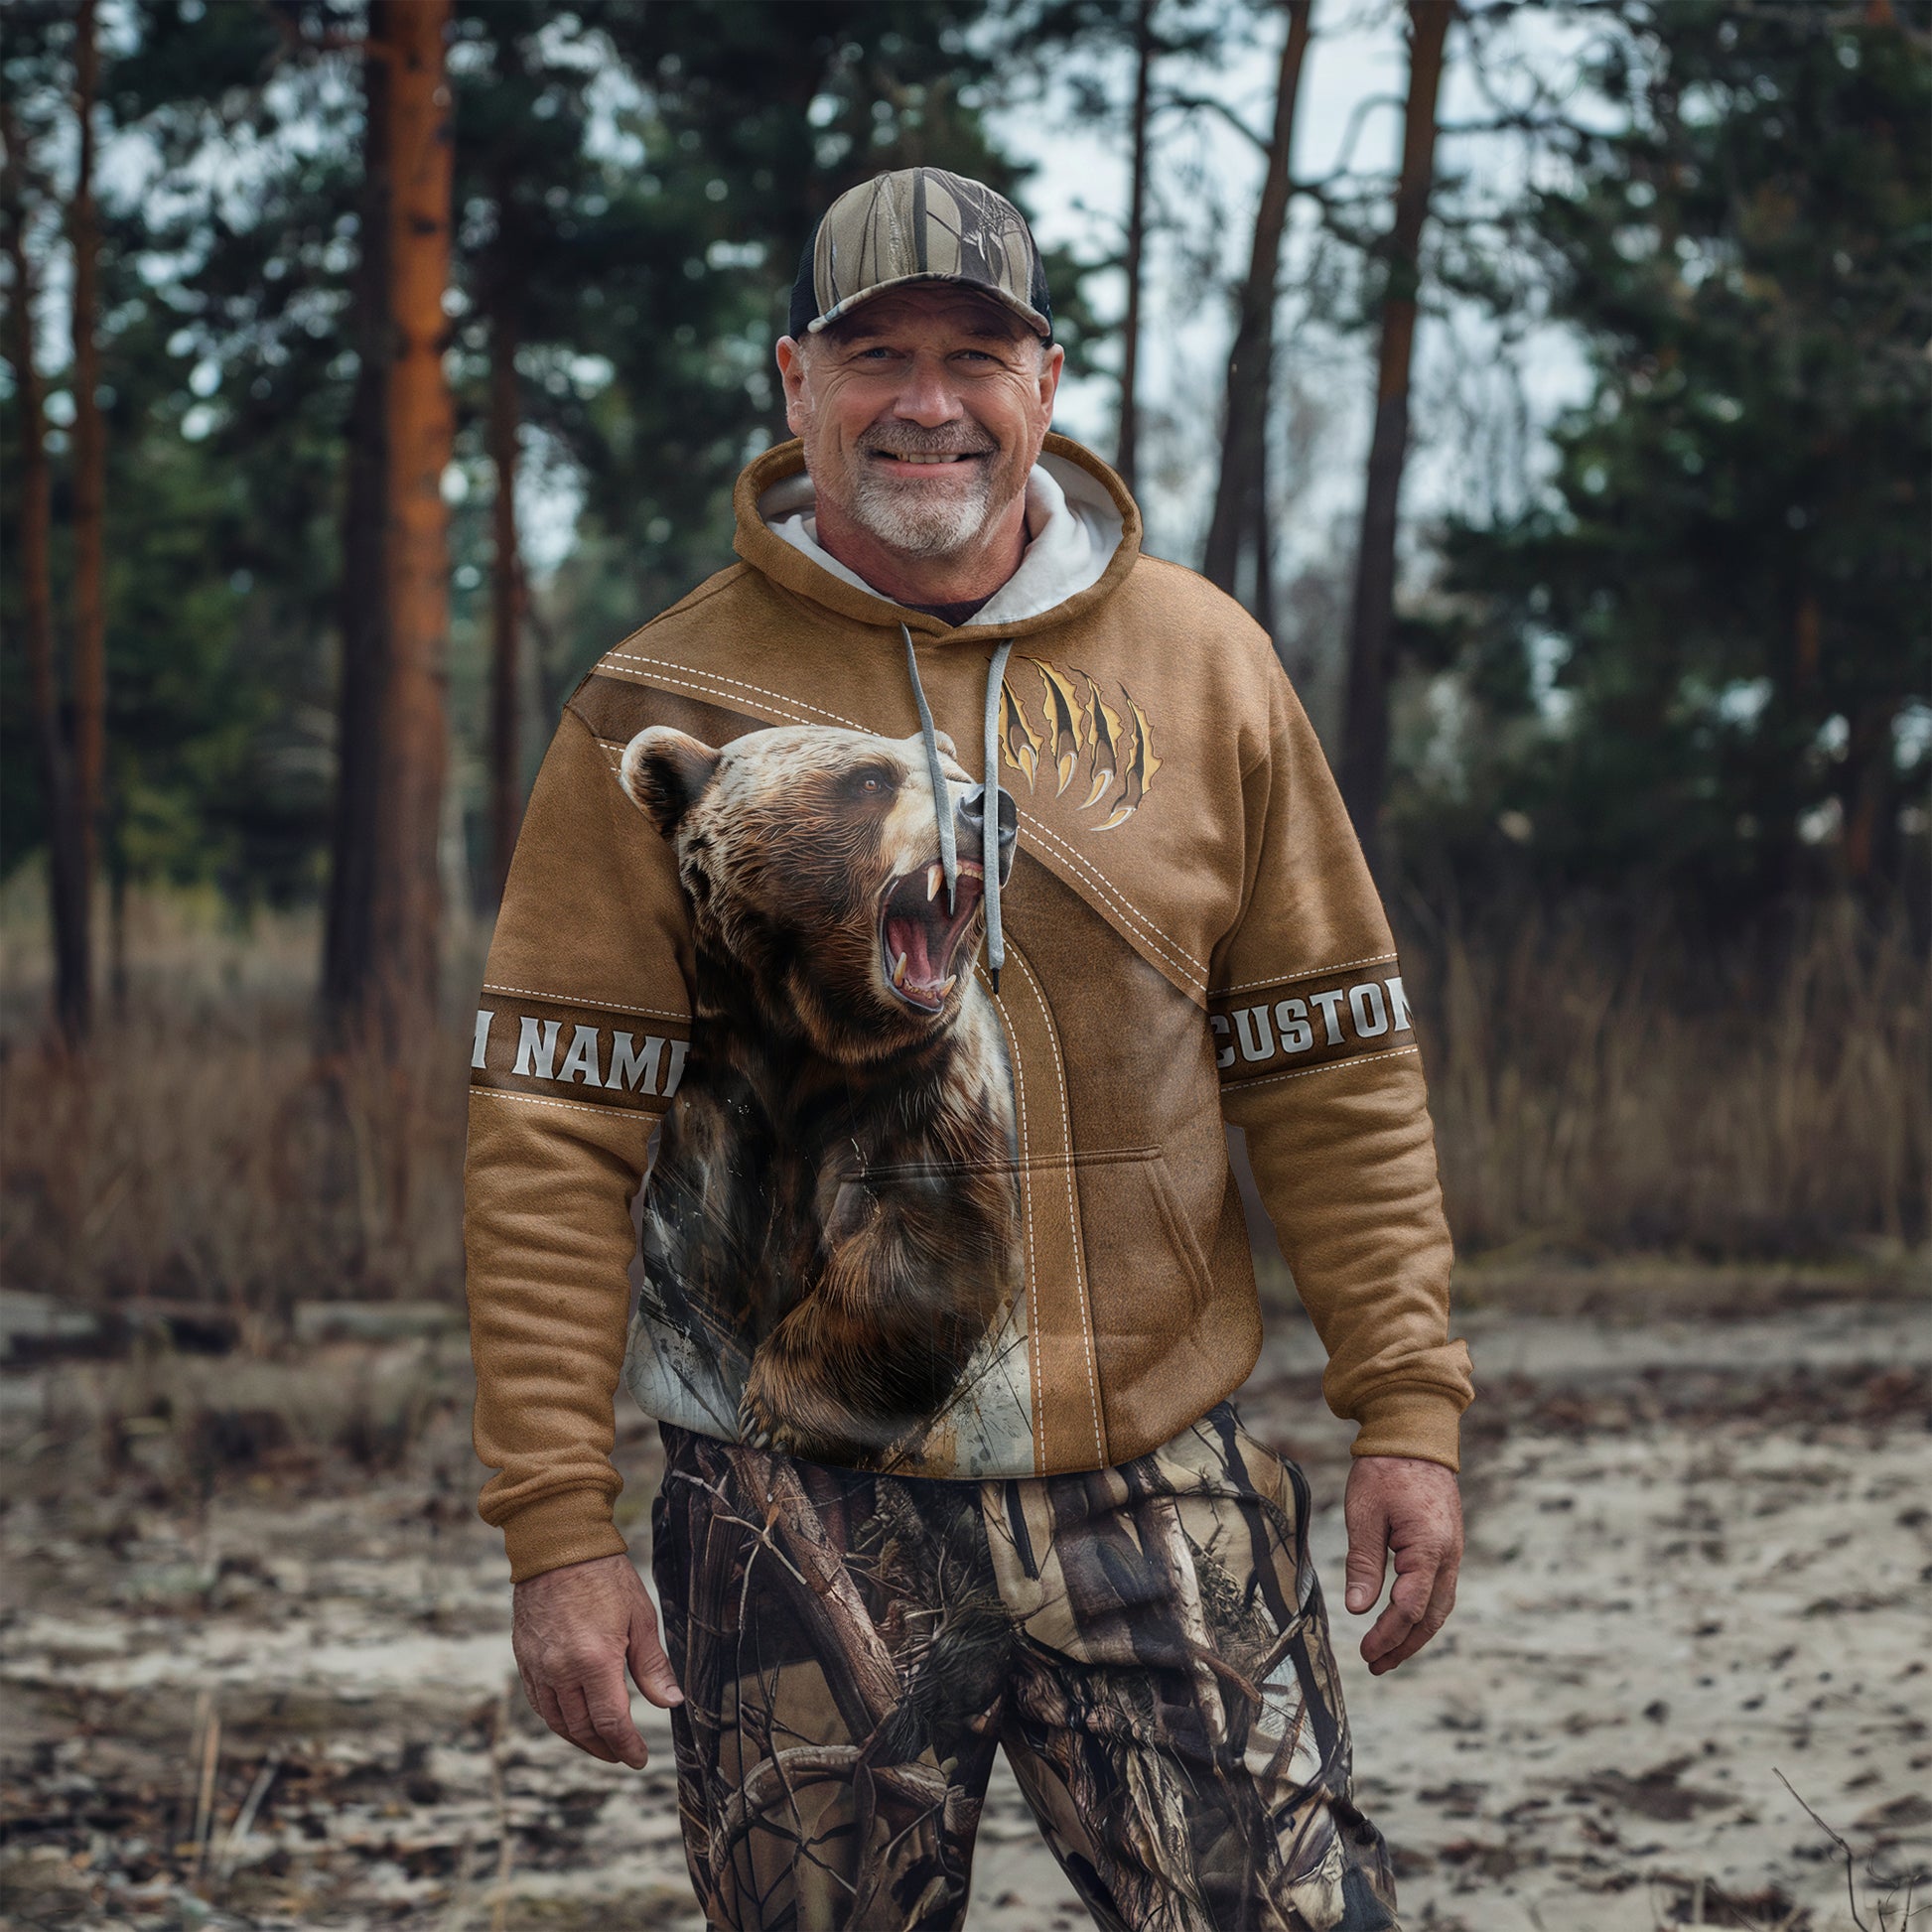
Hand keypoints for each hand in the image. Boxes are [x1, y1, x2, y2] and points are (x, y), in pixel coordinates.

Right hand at [511, 1553, 683, 1765]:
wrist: (559, 1547)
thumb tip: (670, 1703)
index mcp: (595, 1661)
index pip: (612, 1722)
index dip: (627, 1747)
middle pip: (583, 1728)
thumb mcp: (641, 1616)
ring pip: (558, 1722)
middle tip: (623, 1755)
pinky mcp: (525, 1659)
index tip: (639, 1758)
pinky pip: (540, 1704)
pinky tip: (572, 1722)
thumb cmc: (605, 1577)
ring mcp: (539, 1667)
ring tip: (601, 1745)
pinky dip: (557, 1720)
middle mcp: (561, 1670)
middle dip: (606, 1748)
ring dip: (580, 1740)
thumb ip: (652, 1665)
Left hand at [1342, 1455, 1462, 1675]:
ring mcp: (1452, 1551)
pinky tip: (1402, 1620)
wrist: (1414, 1434)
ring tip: (1388, 1653)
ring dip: (1415, 1633)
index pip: (1410, 1608)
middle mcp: (1449, 1555)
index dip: (1388, 1635)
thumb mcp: (1364, 1514)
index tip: (1366, 1653)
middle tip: (1376, 1665)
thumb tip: (1358, 1609)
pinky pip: (1439, 1589)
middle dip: (1404, 1645)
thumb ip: (1363, 1563)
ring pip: (1439, 1606)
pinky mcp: (1446, 1545)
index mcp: (1429, 1548)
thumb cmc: (1385, 1469)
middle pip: (1431, 1616)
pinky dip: (1422, 1612)